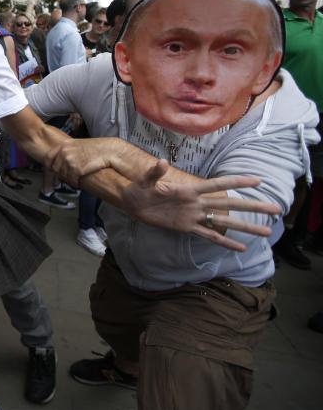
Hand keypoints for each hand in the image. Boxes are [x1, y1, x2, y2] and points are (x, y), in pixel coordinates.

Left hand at [47, 137, 127, 186]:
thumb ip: (68, 151)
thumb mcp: (78, 145)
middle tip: (68, 177)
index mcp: (64, 145)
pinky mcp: (76, 169)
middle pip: (55, 168)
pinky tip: (80, 181)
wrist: (109, 151)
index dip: (49, 166)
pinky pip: (72, 180)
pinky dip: (75, 183)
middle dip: (61, 174)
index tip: (51, 170)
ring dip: (69, 179)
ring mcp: (70, 161)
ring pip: (63, 176)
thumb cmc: (97, 148)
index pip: (49, 157)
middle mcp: (64, 152)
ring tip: (76, 179)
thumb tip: (61, 161)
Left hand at [116, 163, 279, 251]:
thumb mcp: (145, 181)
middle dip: (252, 206)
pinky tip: (240, 247)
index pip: (217, 185)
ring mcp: (193, 216)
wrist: (132, 203)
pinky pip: (209, 235)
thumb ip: (155, 173)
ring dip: (244, 227)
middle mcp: (196, 203)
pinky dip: (224, 241)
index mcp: (189, 190)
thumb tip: (161, 162)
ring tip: (266, 233)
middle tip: (276, 209)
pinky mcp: (187, 228)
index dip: (236, 183)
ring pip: (223, 222)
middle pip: (228, 204)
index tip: (258, 181)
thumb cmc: (138, 188)